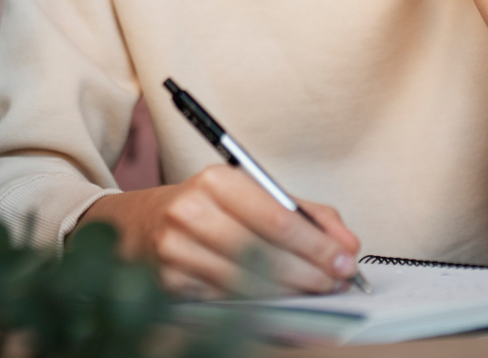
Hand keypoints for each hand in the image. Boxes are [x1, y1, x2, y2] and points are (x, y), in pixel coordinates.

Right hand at [78, 165, 360, 298]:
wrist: (139, 223)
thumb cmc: (209, 206)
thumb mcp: (253, 193)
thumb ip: (305, 214)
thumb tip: (348, 245)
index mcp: (216, 180)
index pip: (276, 217)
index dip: (316, 244)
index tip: (346, 260)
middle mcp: (191, 211)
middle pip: (262, 253)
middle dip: (308, 272)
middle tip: (338, 281)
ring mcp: (175, 251)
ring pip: (245, 283)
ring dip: (288, 293)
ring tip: (315, 292)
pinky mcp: (168, 285)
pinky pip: (224, 302)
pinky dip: (258, 306)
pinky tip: (280, 303)